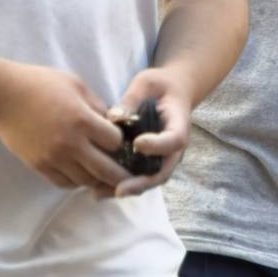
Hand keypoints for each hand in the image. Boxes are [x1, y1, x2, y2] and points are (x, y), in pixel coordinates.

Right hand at [0, 63, 127, 192]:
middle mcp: (71, 144)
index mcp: (83, 120)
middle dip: (121, 174)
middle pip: (106, 170)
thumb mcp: (76, 85)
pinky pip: (64, 183)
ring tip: (103, 174)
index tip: (120, 140)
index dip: (122, 141)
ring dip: (97, 179)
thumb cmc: (41, 83)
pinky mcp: (39, 166)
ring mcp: (53, 158)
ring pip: (85, 181)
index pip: (115, 142)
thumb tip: (113, 123)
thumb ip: (97, 105)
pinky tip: (80, 173)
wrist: (4, 95)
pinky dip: (76, 182)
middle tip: (129, 176)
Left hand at [102, 66, 193, 198]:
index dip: (157, 145)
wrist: (171, 92)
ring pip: (149, 180)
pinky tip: (98, 189)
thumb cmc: (159, 86)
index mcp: (179, 125)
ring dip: (127, 189)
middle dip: (141, 183)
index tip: (137, 144)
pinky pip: (139, 178)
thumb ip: (133, 98)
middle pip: (162, 171)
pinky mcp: (149, 161)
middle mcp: (173, 148)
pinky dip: (121, 186)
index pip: (173, 140)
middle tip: (119, 190)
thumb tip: (113, 117)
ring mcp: (162, 157)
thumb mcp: (147, 83)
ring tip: (101, 193)